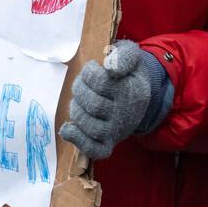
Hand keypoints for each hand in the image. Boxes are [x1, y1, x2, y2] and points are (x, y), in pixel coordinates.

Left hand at [58, 40, 171, 160]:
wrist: (140, 97)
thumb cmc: (128, 73)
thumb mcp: (130, 55)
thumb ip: (124, 55)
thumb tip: (111, 67)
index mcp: (132, 91)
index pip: (102, 83)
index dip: (89, 72)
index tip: (91, 67)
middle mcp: (126, 114)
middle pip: (93, 104)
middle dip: (79, 89)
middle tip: (81, 83)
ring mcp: (117, 131)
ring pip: (90, 125)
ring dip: (76, 110)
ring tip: (78, 100)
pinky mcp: (109, 144)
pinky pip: (94, 150)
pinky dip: (78, 141)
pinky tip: (67, 128)